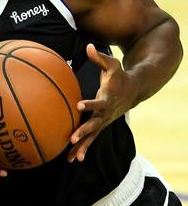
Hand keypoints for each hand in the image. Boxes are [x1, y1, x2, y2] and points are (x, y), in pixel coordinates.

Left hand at [68, 43, 136, 162]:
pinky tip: (73, 159)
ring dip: (82, 146)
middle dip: (84, 131)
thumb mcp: (112, 64)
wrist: (133, 90)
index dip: (90, 104)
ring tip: (72, 157)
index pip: (98, 102)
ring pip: (92, 136)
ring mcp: (104, 121)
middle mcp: (106, 113)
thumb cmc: (119, 76)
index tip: (79, 105)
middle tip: (72, 138)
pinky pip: (91, 139)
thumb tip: (88, 46)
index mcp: (107, 98)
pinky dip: (83, 148)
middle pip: (94, 124)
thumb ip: (99, 57)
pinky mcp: (101, 126)